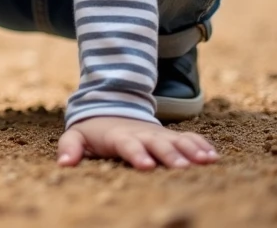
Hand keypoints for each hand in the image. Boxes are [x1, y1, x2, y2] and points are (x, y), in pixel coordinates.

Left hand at [57, 116, 218, 170]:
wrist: (111, 108)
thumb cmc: (94, 131)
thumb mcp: (77, 136)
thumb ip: (69, 148)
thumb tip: (63, 164)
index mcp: (119, 136)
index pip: (128, 145)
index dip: (137, 154)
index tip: (146, 166)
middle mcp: (142, 134)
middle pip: (157, 144)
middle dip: (170, 155)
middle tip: (183, 167)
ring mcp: (158, 134)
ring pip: (177, 140)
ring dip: (192, 150)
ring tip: (207, 161)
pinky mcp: (170, 136)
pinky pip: (189, 138)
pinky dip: (201, 146)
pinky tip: (213, 157)